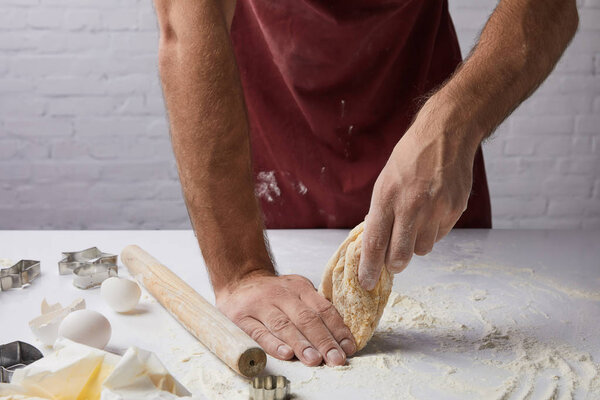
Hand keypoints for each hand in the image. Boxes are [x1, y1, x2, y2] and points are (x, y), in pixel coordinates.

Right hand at [216, 271, 355, 365]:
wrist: (238, 280)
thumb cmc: (273, 293)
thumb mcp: (296, 292)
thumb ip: (314, 309)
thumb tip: (341, 337)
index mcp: (300, 288)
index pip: (323, 309)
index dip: (337, 329)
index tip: (348, 348)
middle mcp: (281, 294)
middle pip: (306, 318)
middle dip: (324, 340)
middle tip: (335, 359)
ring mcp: (261, 305)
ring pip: (284, 325)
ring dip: (302, 344)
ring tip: (314, 359)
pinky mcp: (242, 317)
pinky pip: (259, 332)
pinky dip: (273, 344)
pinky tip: (285, 354)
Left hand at [358, 99, 480, 289]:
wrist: (446, 136)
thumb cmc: (409, 158)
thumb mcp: (384, 182)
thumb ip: (381, 213)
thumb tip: (376, 245)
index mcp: (387, 197)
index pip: (375, 242)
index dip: (369, 267)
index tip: (366, 282)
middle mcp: (411, 206)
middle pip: (400, 255)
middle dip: (394, 264)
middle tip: (393, 263)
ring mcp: (436, 209)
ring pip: (422, 249)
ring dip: (415, 245)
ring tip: (415, 223)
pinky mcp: (454, 210)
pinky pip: (439, 236)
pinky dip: (432, 232)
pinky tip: (432, 212)